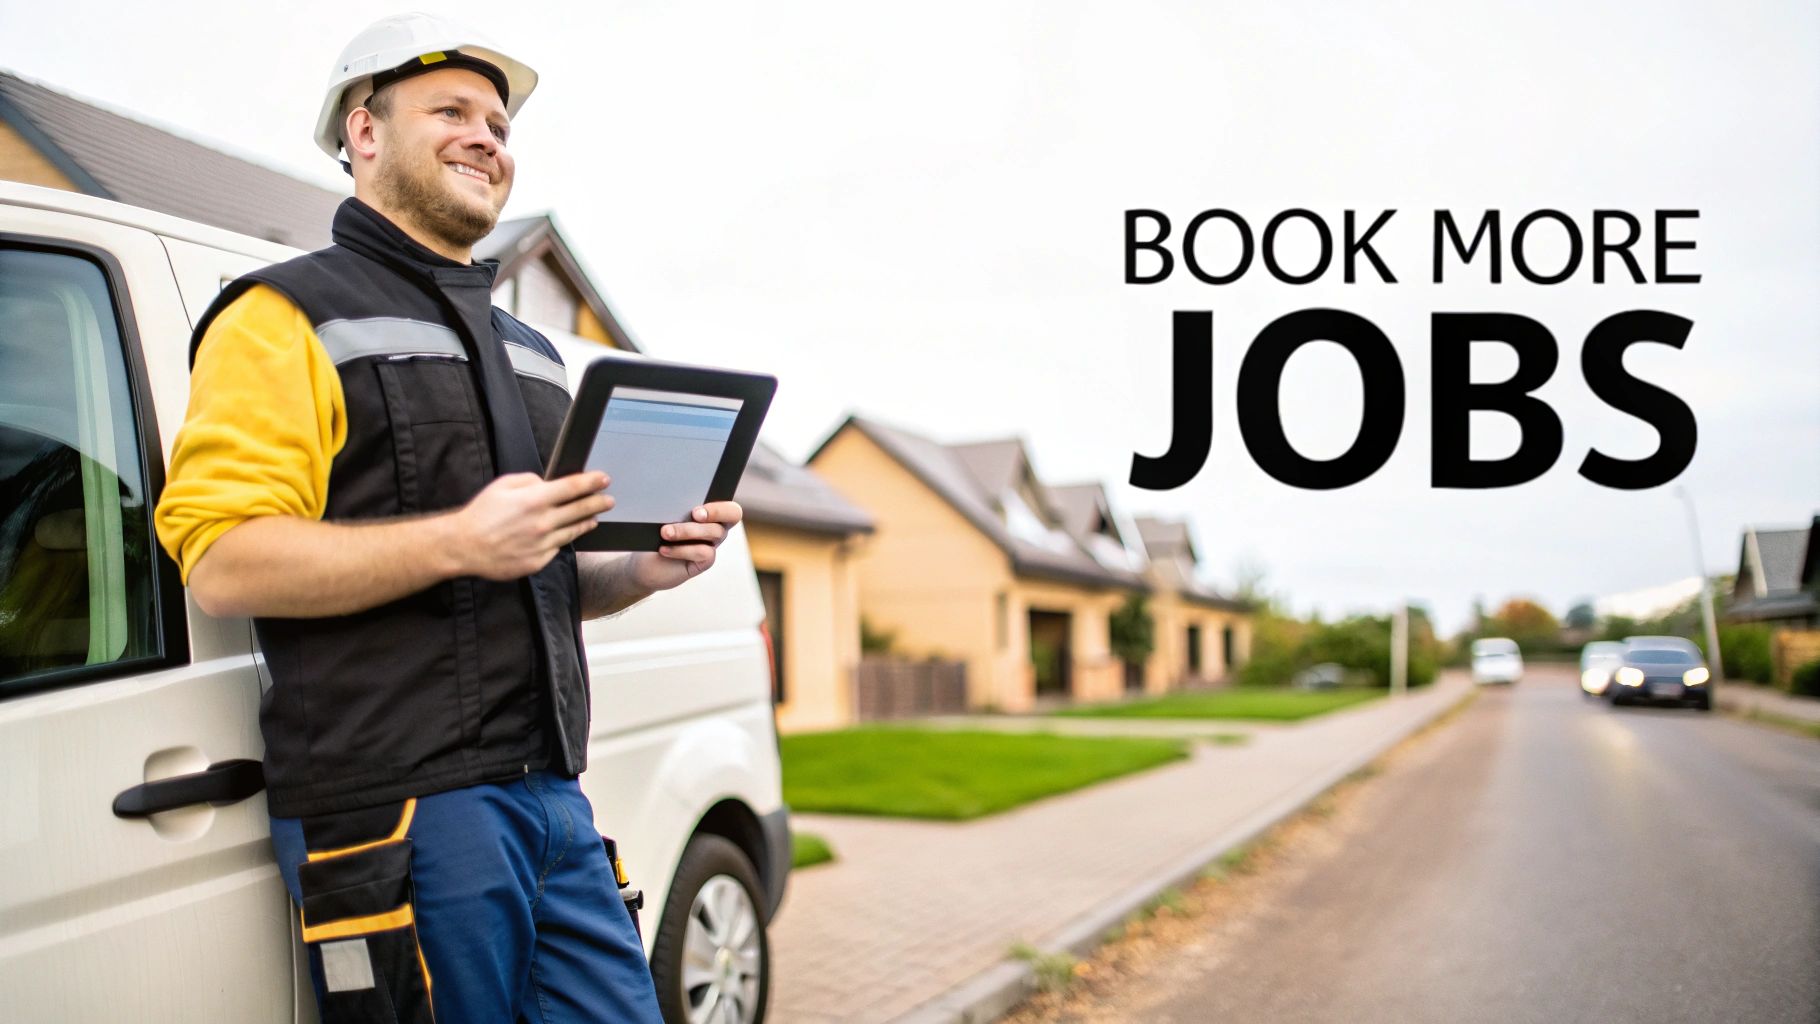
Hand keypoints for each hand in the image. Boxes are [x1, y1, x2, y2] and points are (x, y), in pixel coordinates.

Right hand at [450, 472, 612, 580]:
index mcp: (534, 500)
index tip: (604, 479)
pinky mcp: (538, 561)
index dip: (592, 482)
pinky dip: (563, 540)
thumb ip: (529, 481)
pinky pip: (556, 548)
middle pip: (580, 510)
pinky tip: (567, 534)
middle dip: (598, 502)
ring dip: (586, 523)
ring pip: (572, 532)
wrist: (464, 546)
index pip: (572, 488)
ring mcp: (541, 544)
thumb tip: (546, 484)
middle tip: (609, 500)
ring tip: (594, 517)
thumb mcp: (503, 486)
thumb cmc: (481, 514)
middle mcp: (542, 523)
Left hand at [628, 501, 742, 591]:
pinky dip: (682, 550)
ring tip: (665, 532)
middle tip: (694, 514)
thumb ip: (677, 505)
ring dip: (687, 531)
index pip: (729, 504)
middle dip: (715, 511)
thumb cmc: (654, 533)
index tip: (696, 510)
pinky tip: (664, 549)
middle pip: (732, 514)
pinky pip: (704, 552)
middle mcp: (716, 527)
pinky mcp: (703, 562)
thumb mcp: (664, 515)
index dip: (720, 506)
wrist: (643, 562)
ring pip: (714, 532)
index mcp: (709, 510)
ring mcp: (711, 544)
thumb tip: (680, 496)